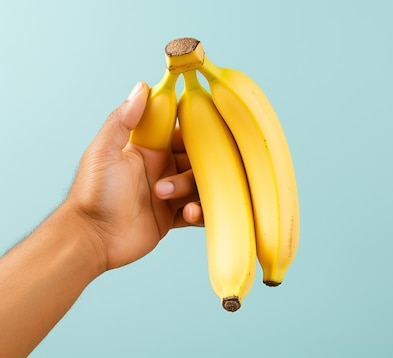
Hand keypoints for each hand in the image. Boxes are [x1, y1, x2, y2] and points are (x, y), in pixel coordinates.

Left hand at [65, 82, 201, 270]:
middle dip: (197, 165)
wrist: (93, 239)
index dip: (195, 130)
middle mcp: (161, 168)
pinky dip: (199, 211)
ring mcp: (169, 193)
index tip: (207, 130)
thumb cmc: (93, 194)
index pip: (180, 132)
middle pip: (197, 158)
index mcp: (147, 149)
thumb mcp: (104, 151)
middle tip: (180, 174)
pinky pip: (198, 210)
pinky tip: (187, 213)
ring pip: (200, 184)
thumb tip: (141, 86)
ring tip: (168, 198)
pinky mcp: (173, 217)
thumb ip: (122, 119)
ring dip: (191, 189)